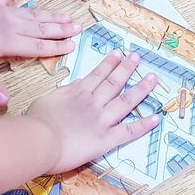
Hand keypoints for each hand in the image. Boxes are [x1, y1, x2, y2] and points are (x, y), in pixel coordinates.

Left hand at [0, 0, 80, 105]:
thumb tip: (5, 104)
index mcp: (9, 43)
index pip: (39, 47)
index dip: (57, 47)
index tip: (72, 45)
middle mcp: (12, 25)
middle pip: (42, 28)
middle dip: (61, 29)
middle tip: (79, 28)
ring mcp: (4, 10)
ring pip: (33, 14)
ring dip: (51, 15)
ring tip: (67, 15)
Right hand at [27, 50, 160, 173]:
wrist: (39, 141)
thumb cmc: (36, 122)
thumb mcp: (47, 99)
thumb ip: (64, 91)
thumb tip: (77, 83)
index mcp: (78, 93)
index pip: (98, 74)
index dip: (109, 63)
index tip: (119, 54)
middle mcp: (93, 103)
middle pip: (114, 82)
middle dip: (127, 69)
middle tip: (137, 57)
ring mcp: (102, 120)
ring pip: (126, 101)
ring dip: (141, 89)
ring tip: (153, 78)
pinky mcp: (106, 139)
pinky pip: (129, 131)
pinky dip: (144, 125)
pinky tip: (157, 118)